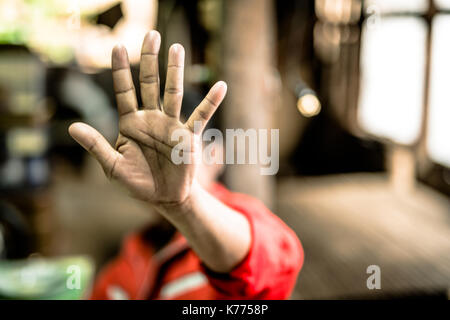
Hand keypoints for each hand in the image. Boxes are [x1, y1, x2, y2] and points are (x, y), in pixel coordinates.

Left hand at [69, 31, 226, 205]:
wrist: (165, 198)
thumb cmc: (138, 183)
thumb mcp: (113, 167)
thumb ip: (96, 146)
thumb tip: (72, 128)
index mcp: (130, 124)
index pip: (123, 92)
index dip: (120, 70)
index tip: (118, 46)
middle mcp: (151, 118)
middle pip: (149, 83)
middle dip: (149, 59)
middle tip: (151, 34)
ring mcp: (171, 125)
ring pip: (173, 93)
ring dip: (175, 71)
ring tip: (177, 48)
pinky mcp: (188, 136)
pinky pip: (201, 116)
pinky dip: (211, 102)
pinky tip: (221, 86)